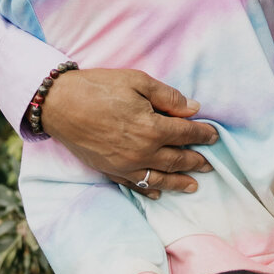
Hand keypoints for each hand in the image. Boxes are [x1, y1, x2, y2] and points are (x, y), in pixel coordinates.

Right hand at [41, 67, 216, 197]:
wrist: (59, 103)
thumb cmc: (99, 87)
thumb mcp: (137, 81)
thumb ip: (168, 97)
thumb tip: (193, 109)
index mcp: (152, 128)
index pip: (186, 134)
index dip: (203, 134)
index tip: (214, 135)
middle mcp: (142, 151)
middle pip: (176, 159)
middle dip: (196, 161)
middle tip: (209, 165)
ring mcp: (124, 164)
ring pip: (159, 178)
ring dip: (178, 182)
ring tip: (193, 186)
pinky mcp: (108, 169)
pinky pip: (134, 184)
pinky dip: (149, 189)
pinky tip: (158, 192)